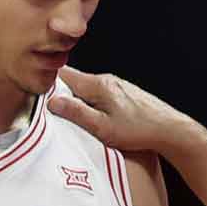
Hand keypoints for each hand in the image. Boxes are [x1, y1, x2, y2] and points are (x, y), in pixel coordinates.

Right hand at [47, 67, 193, 154]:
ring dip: (76, 100)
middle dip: (60, 94)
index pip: (63, 75)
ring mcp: (116, 86)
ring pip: (86, 89)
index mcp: (97, 85)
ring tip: (70, 117)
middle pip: (73, 82)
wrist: (170, 130)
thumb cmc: (138, 130)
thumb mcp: (102, 127)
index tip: (36, 94)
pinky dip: (90, 103)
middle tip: (50, 111)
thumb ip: (77, 113)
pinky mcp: (123, 94)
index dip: (47, 83)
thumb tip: (52, 102)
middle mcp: (106, 80)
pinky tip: (93, 118)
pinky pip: (98, 95)